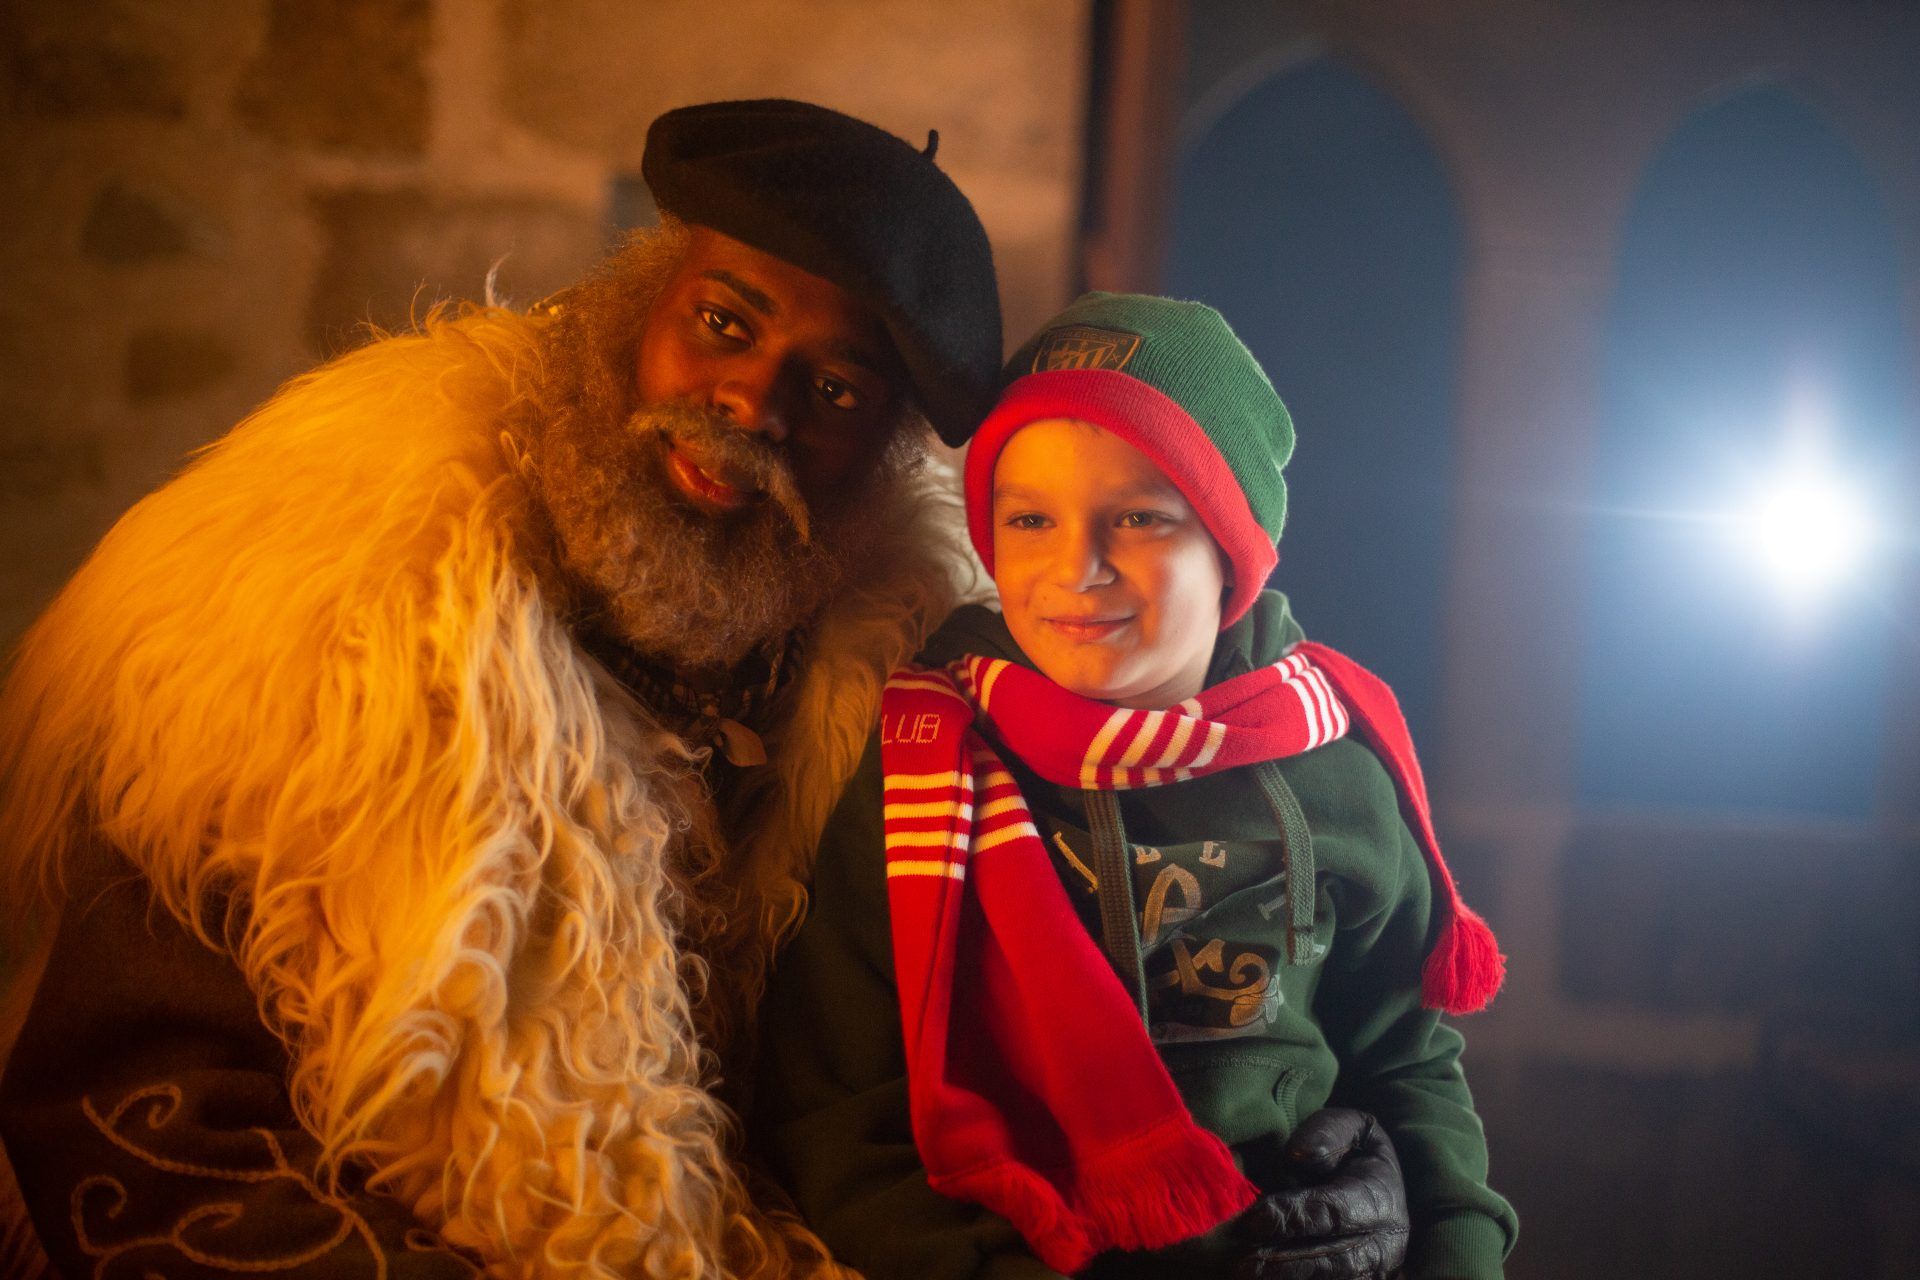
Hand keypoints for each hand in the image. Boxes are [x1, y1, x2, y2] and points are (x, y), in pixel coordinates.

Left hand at [1230, 1108, 1409, 1279]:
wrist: (1385, 1189)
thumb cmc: (1357, 1154)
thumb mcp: (1354, 1128)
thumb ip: (1328, 1132)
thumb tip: (1297, 1155)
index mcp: (1381, 1198)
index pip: (1334, 1211)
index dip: (1294, 1217)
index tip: (1255, 1220)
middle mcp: (1384, 1245)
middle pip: (1333, 1260)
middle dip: (1285, 1262)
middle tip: (1243, 1265)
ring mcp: (1374, 1273)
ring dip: (1289, 1279)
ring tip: (1248, 1275)